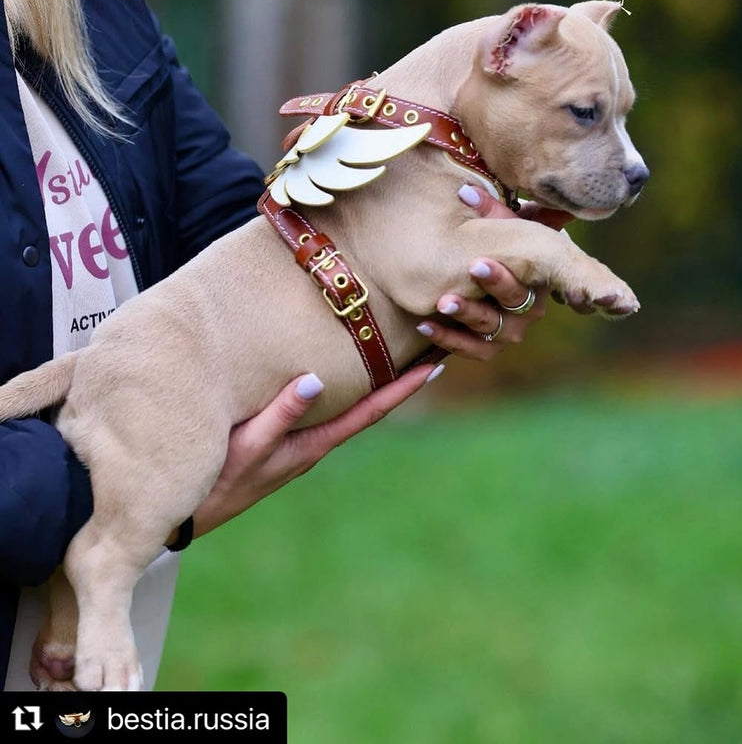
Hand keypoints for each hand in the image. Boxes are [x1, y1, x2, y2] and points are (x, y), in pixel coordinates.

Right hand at [176, 363, 441, 541]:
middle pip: (369, 405)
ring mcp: (300, 442)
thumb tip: (315, 380)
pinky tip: (340, 374)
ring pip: (348, 406)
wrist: (188, 513)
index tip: (435, 365)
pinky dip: (343, 389)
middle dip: (399, 377)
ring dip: (375, 381)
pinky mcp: (282, 439)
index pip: (370, 412)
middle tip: (431, 347)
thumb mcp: (246, 446)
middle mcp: (315, 442)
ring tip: (399, 351)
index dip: (404, 388)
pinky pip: (322, 410)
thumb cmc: (216, 480)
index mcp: (314, 445)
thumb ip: (278, 415)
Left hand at [414, 185, 570, 359]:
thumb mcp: (496, 228)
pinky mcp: (487, 348)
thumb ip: (487, 211)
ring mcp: (508, 331)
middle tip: (466, 272)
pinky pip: (471, 349)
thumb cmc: (495, 249)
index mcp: (538, 279)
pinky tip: (425, 324)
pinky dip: (448, 339)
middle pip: (515, 303)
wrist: (475, 283)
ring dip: (466, 314)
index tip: (477, 262)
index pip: (529, 278)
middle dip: (491, 287)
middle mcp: (529, 309)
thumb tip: (464, 192)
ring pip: (491, 329)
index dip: (504, 274)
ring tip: (442, 302)